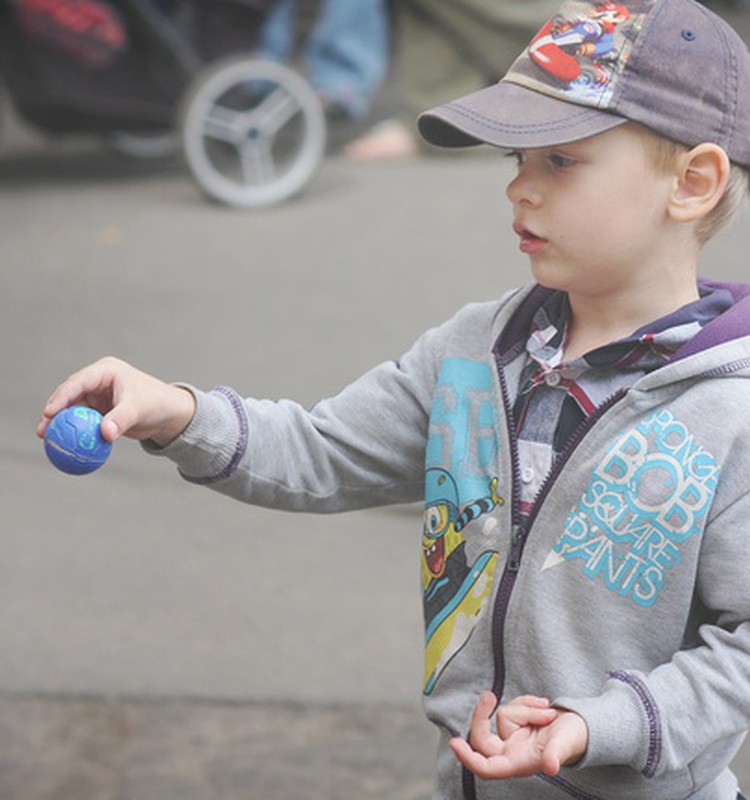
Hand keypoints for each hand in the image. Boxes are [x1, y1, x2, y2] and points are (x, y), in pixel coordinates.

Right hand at [36, 357, 195, 447]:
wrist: (168, 414)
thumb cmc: (156, 404)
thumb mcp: (138, 409)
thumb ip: (121, 419)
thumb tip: (105, 433)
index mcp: (106, 371)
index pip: (79, 381)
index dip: (62, 396)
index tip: (50, 412)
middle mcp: (98, 381)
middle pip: (70, 395)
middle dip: (54, 411)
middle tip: (43, 429)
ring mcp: (97, 396)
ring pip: (73, 408)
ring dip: (60, 423)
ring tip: (45, 438)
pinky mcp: (99, 410)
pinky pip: (82, 420)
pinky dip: (73, 431)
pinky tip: (62, 445)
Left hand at [450, 691, 588, 780]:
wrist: (582, 725)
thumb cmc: (573, 740)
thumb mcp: (564, 744)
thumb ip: (556, 755)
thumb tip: (551, 767)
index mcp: (518, 764)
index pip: (486, 768)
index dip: (468, 758)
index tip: (454, 742)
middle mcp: (511, 752)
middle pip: (483, 736)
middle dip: (483, 714)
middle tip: (489, 695)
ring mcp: (512, 737)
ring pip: (502, 716)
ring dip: (525, 707)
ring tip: (547, 711)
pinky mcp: (516, 722)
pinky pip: (511, 705)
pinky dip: (527, 701)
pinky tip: (543, 705)